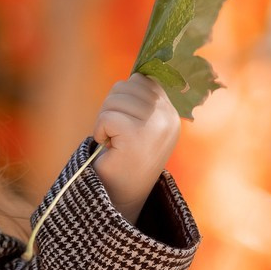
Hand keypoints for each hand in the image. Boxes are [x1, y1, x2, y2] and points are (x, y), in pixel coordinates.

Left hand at [91, 73, 180, 224]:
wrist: (118, 196)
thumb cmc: (122, 157)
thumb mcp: (139, 124)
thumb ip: (140, 100)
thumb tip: (137, 73)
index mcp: (171, 113)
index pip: (142, 80)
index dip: (124, 97)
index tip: (124, 122)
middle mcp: (169, 119)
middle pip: (127, 86)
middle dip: (111, 107)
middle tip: (116, 134)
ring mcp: (156, 127)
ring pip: (115, 100)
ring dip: (105, 120)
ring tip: (114, 141)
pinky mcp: (138, 137)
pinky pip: (106, 117)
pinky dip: (99, 130)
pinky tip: (109, 147)